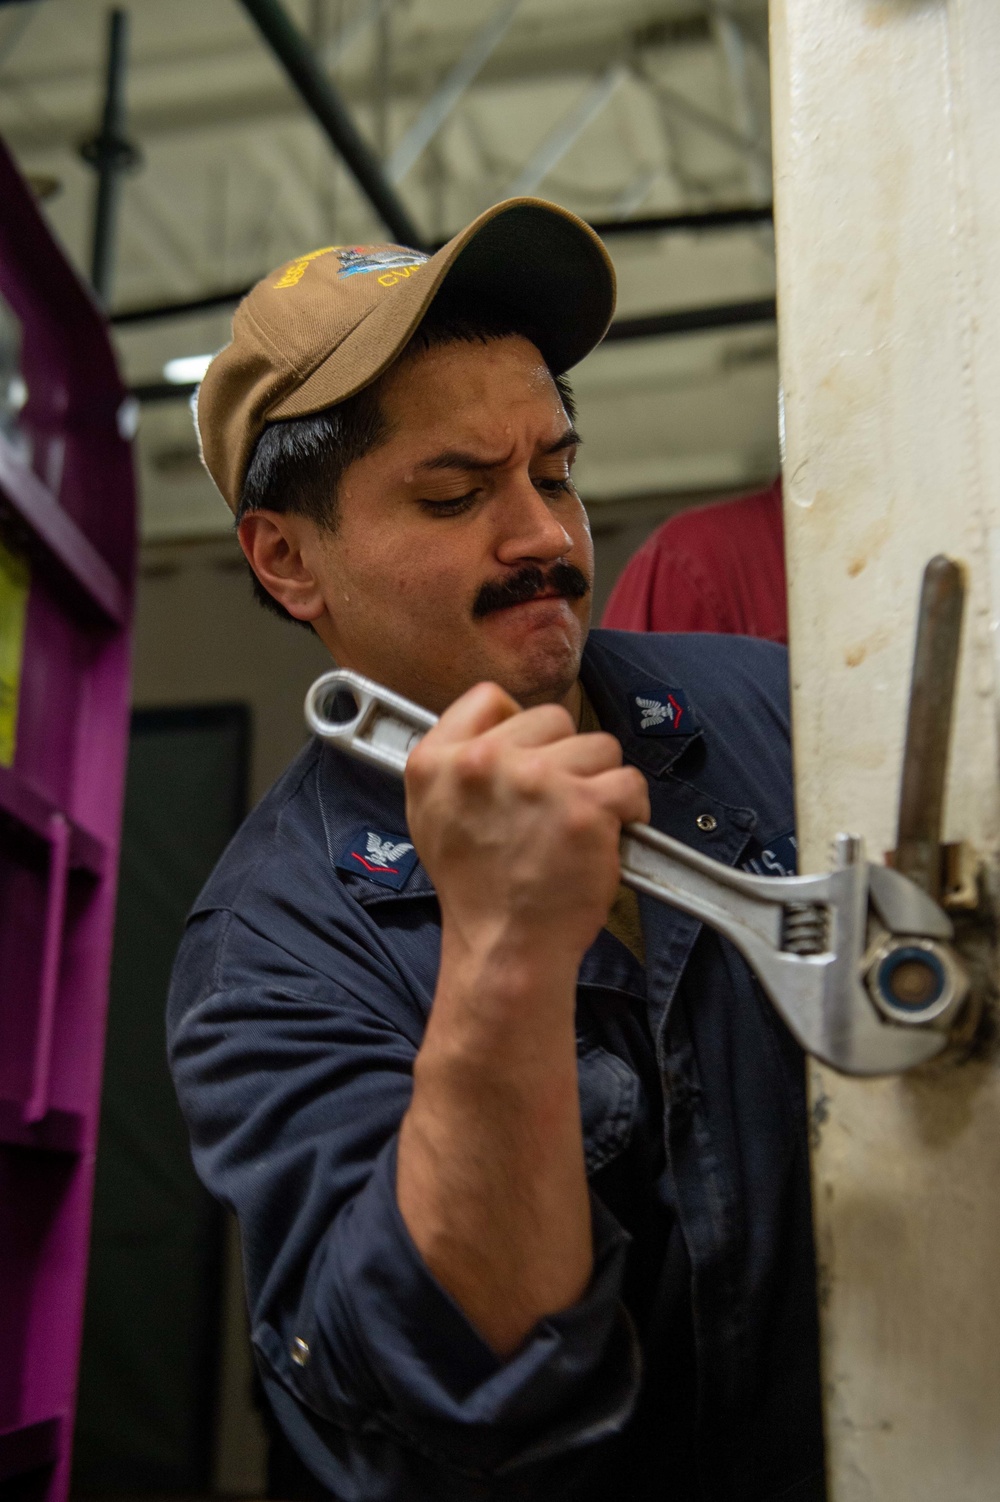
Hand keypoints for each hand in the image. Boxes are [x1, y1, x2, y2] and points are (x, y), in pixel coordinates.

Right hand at [405, 682, 650, 973]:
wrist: (506, 947)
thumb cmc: (476, 889)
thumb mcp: (430, 816)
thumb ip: (454, 764)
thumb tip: (495, 726)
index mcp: (436, 761)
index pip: (489, 697)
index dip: (517, 725)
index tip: (525, 756)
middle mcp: (482, 762)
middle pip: (552, 718)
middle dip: (563, 757)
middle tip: (552, 805)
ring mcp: (537, 781)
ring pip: (598, 746)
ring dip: (598, 782)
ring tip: (578, 824)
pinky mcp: (585, 807)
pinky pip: (629, 782)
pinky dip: (629, 809)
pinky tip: (607, 835)